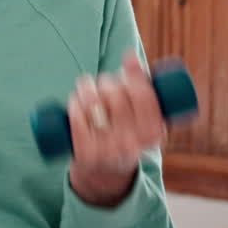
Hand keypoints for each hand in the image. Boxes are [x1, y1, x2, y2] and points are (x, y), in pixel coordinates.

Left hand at [67, 51, 166, 206]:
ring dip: (87, 88)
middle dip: (107, 81)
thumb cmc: (127, 135)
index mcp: (153, 135)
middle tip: (104, 81)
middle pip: (116, 97)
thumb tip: (129, 54)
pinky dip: (74, 104)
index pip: (146, 96)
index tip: (126, 62)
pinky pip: (77, 119)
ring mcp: (107, 150)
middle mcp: (132, 144)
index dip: (135, 74)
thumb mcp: (145, 121)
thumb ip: (145, 92)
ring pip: (94, 104)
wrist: (107, 173)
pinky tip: (75, 99)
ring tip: (86, 86)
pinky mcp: (85, 153)